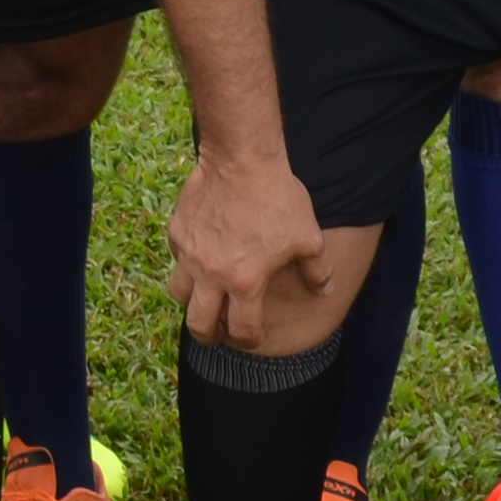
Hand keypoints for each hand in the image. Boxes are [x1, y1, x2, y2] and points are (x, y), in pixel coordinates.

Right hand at [171, 150, 329, 351]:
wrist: (242, 159)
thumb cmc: (278, 198)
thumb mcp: (308, 236)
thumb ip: (317, 270)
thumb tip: (324, 290)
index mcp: (246, 283)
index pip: (242, 331)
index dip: (249, 341)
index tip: (251, 336)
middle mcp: (212, 275)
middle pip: (199, 326)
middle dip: (209, 336)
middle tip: (216, 332)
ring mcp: (190, 254)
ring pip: (178, 295)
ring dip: (192, 301)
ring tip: (204, 295)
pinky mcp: (177, 233)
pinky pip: (177, 259)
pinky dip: (187, 264)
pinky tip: (202, 254)